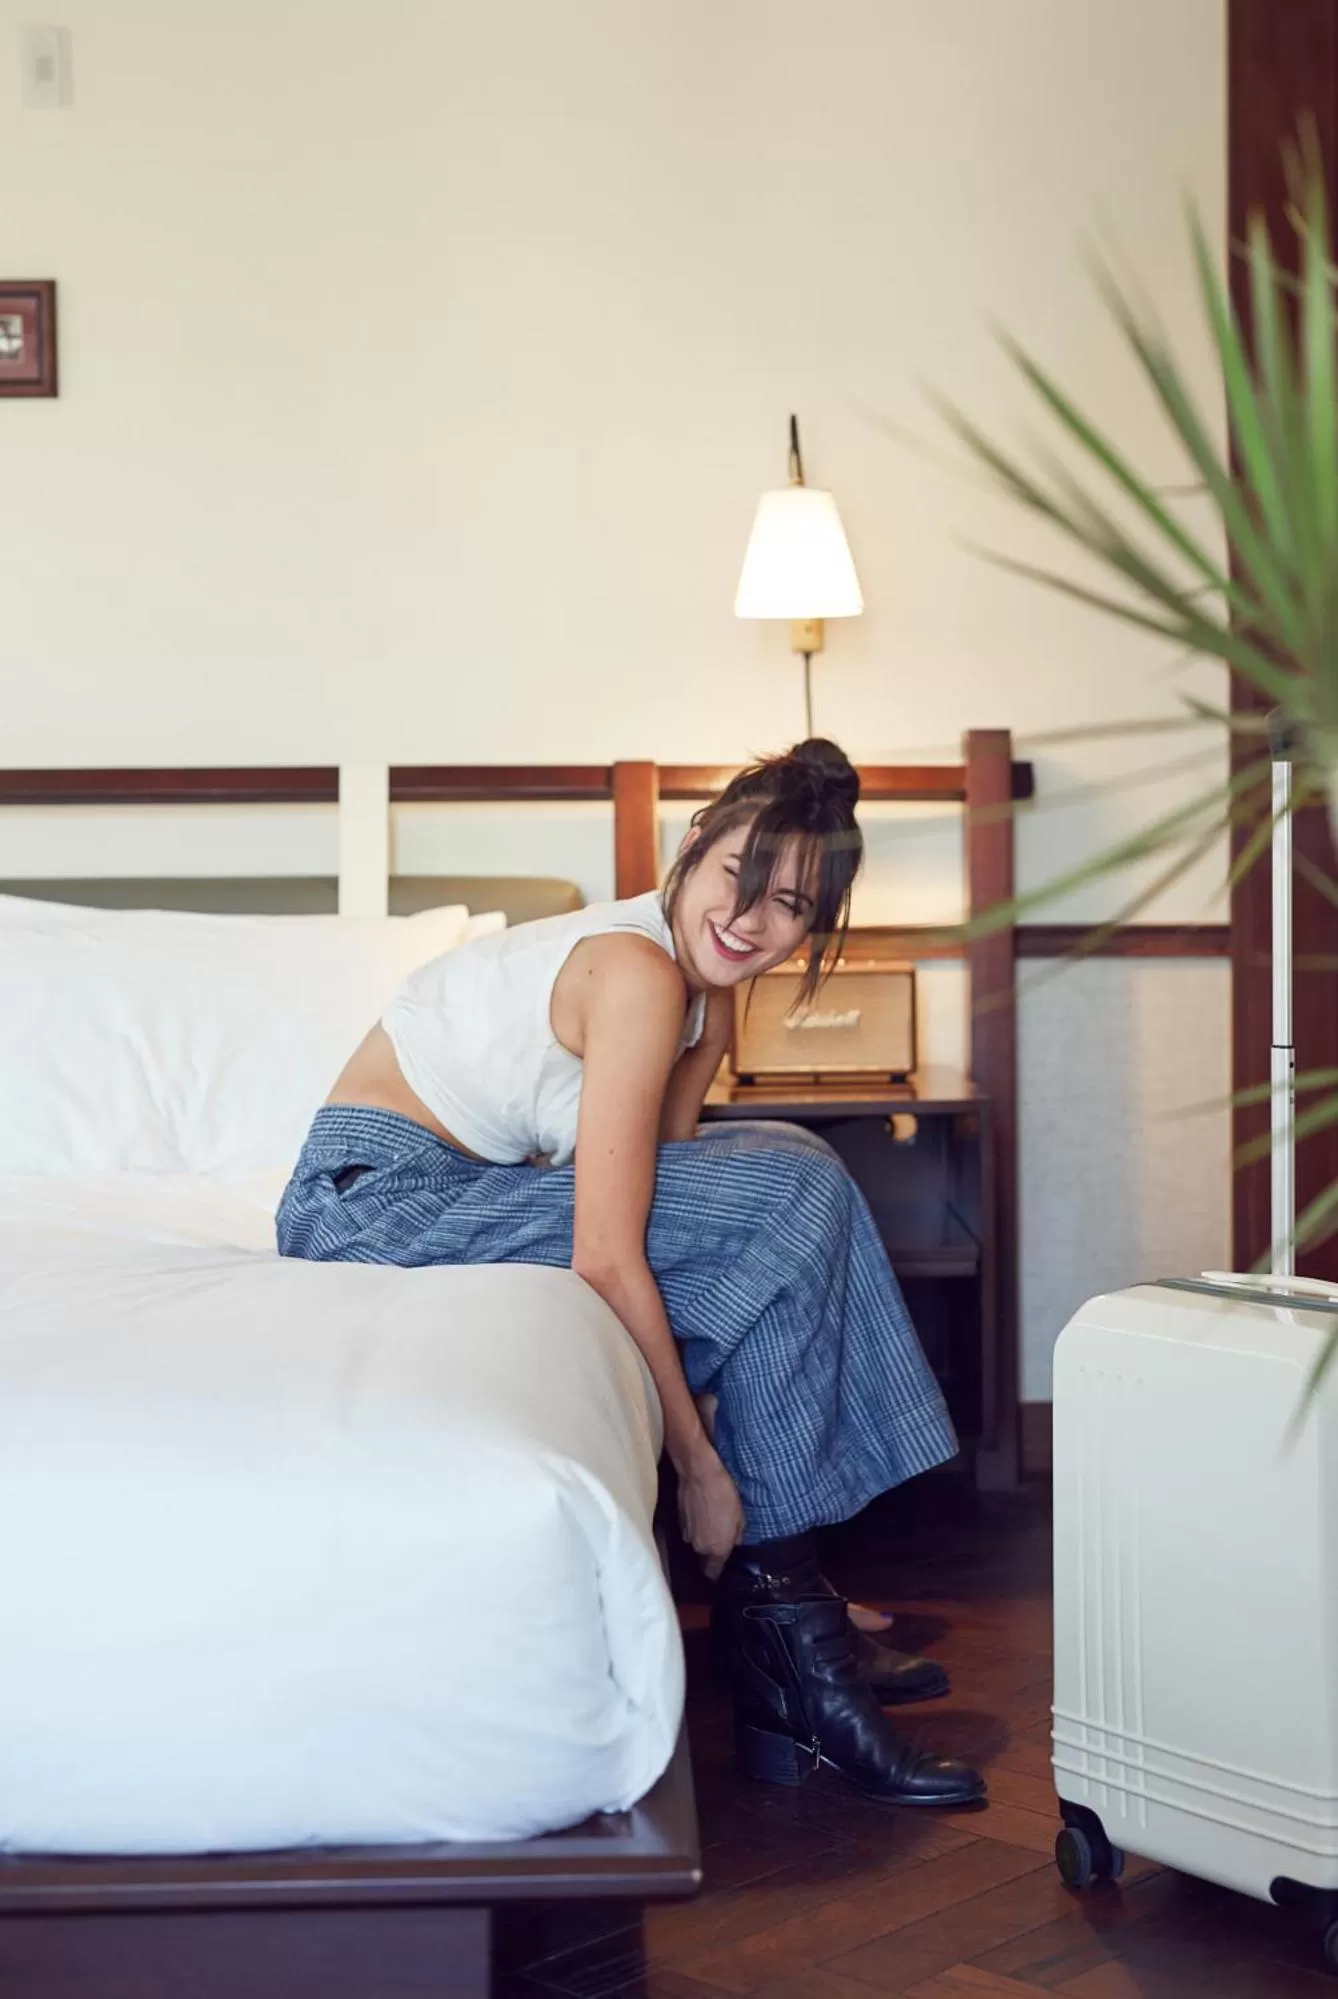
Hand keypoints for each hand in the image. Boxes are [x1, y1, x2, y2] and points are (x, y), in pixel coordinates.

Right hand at [677, 1447, 743, 1579]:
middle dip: (711, 1554)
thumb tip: (734, 1544)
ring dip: (702, 1539)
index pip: (714, 1573)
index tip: (723, 1567)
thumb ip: (737, 1537)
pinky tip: (702, 1515)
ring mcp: (687, 1535)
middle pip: (704, 1559)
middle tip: (721, 1539)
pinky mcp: (679, 1522)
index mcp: (716, 1549)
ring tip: (711, 1524)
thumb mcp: (740, 1517)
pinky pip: (690, 1532)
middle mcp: (699, 1547)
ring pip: (696, 1544)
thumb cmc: (724, 1495)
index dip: (718, 1573)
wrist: (699, 1474)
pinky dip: (695, 1528)